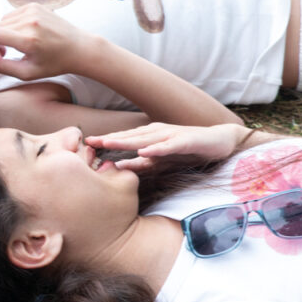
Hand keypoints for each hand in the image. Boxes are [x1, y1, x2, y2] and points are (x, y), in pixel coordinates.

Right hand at [0, 5, 96, 80]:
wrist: (79, 47)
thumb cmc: (54, 64)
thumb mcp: (27, 73)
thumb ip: (1, 66)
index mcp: (29, 40)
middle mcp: (31, 22)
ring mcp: (34, 11)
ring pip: (2, 20)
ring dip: (0, 32)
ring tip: (10, 46)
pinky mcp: (35, 5)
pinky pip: (12, 14)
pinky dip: (10, 24)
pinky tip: (19, 35)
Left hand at [81, 123, 253, 174]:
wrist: (220, 142)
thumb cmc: (187, 150)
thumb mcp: (161, 160)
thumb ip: (141, 164)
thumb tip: (119, 168)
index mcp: (148, 137)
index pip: (121, 140)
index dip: (103, 143)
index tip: (81, 147)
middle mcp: (156, 133)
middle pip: (128, 137)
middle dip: (107, 139)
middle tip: (86, 142)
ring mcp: (171, 136)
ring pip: (144, 139)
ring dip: (125, 141)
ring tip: (107, 143)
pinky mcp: (186, 141)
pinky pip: (169, 145)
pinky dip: (157, 148)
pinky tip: (145, 151)